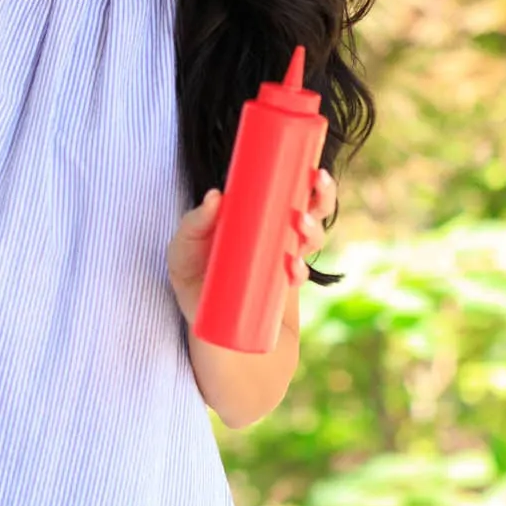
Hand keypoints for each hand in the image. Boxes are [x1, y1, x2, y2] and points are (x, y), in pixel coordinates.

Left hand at [166, 168, 337, 325]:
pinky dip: (300, 270)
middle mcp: (275, 235)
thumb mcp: (183, 252)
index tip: (313, 171)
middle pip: (311, 209)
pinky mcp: (282, 289)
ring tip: (301, 225)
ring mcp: (282, 261)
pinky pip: (300, 273)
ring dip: (313, 229)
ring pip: (312, 238)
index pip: (289, 189)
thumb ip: (193, 224)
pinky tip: (291, 270)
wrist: (209, 334)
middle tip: (316, 185)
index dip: (308, 180)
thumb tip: (217, 195)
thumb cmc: (193, 283)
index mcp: (257, 216)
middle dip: (322, 197)